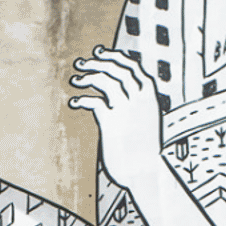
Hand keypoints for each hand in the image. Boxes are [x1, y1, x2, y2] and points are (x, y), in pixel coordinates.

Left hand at [68, 47, 163, 187]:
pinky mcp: (112, 122)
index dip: (115, 56)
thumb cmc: (145, 151)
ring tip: (75, 80)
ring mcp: (126, 109)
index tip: (100, 52)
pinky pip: (94, 102)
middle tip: (80, 63)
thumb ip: (137, 107)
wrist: (147, 173)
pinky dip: (82, 100)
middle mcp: (140, 99)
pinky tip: (74, 103)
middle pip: (118, 69)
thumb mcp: (147, 123)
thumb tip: (121, 97)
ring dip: (87, 77)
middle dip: (97, 62)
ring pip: (106, 80)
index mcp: (150, 97)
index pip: (134, 66)